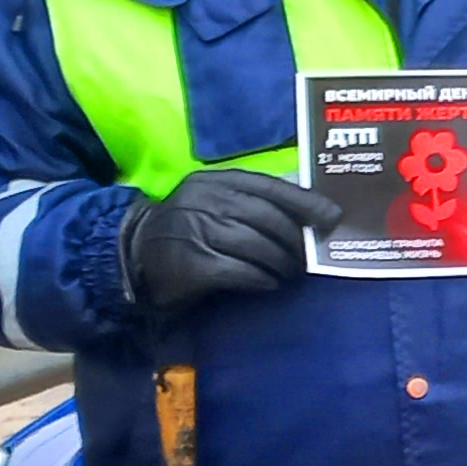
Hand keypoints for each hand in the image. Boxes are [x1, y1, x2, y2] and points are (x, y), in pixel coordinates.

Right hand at [121, 171, 341, 308]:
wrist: (134, 253)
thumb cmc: (187, 227)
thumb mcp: (212, 201)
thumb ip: (250, 201)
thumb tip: (308, 214)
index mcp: (214, 180)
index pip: (269, 186)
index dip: (305, 202)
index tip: (332, 218)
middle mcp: (205, 201)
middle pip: (267, 218)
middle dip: (295, 241)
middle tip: (308, 259)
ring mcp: (196, 231)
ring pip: (256, 245)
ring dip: (282, 263)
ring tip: (291, 274)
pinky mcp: (191, 264)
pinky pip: (240, 271)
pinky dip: (261, 279)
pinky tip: (269, 284)